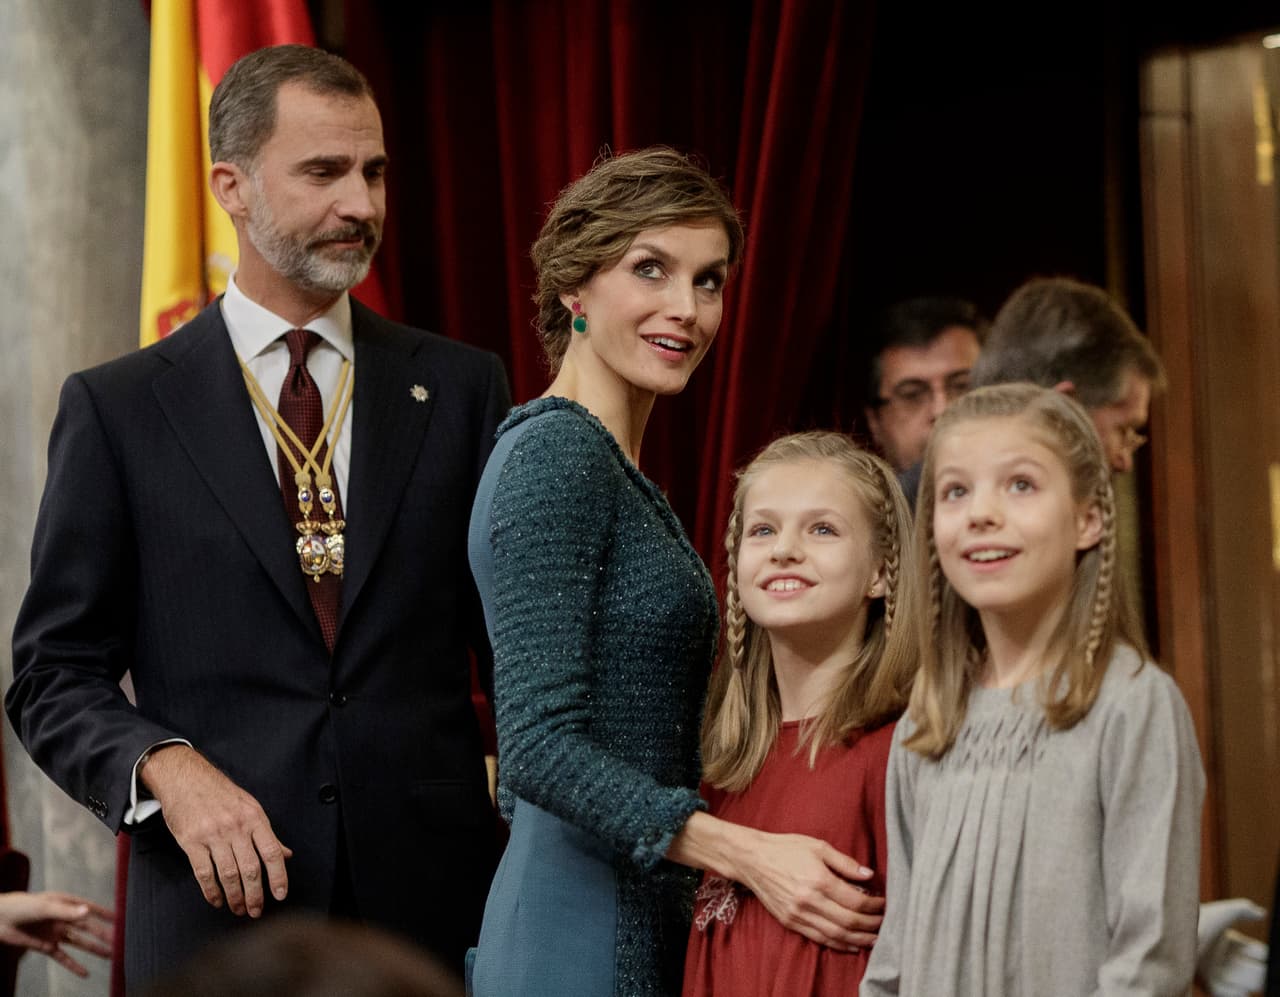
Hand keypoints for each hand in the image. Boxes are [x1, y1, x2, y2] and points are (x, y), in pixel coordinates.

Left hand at [0, 891, 113, 977]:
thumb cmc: (21, 906)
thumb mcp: (45, 907)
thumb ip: (66, 912)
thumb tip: (87, 913)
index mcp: (66, 904)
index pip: (90, 908)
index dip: (105, 913)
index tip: (120, 918)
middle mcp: (64, 918)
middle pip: (88, 928)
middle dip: (104, 935)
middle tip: (119, 942)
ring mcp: (56, 933)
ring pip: (80, 943)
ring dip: (94, 949)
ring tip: (110, 955)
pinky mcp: (46, 947)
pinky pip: (63, 958)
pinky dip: (74, 966)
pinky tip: (85, 973)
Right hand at [141, 744, 291, 916]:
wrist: (186, 778)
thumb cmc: (221, 793)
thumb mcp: (250, 807)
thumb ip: (266, 834)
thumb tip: (286, 855)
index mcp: (254, 818)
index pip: (272, 852)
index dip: (278, 876)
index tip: (281, 895)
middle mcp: (236, 827)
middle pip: (251, 868)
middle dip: (256, 894)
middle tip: (256, 911)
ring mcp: (213, 834)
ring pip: (228, 874)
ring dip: (235, 897)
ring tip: (239, 909)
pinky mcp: (191, 841)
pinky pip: (204, 873)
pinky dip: (211, 891)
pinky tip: (217, 900)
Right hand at [734, 830, 883, 951]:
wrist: (751, 859)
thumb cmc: (785, 848)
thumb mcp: (817, 846)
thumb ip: (845, 862)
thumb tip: (869, 875)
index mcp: (818, 880)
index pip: (856, 901)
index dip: (875, 905)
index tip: (885, 903)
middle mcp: (809, 901)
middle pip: (849, 922)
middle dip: (871, 925)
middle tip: (885, 923)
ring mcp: (798, 914)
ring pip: (836, 935)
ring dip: (859, 940)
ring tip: (875, 939)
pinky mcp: (790, 922)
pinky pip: (819, 938)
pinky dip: (838, 944)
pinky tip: (851, 944)